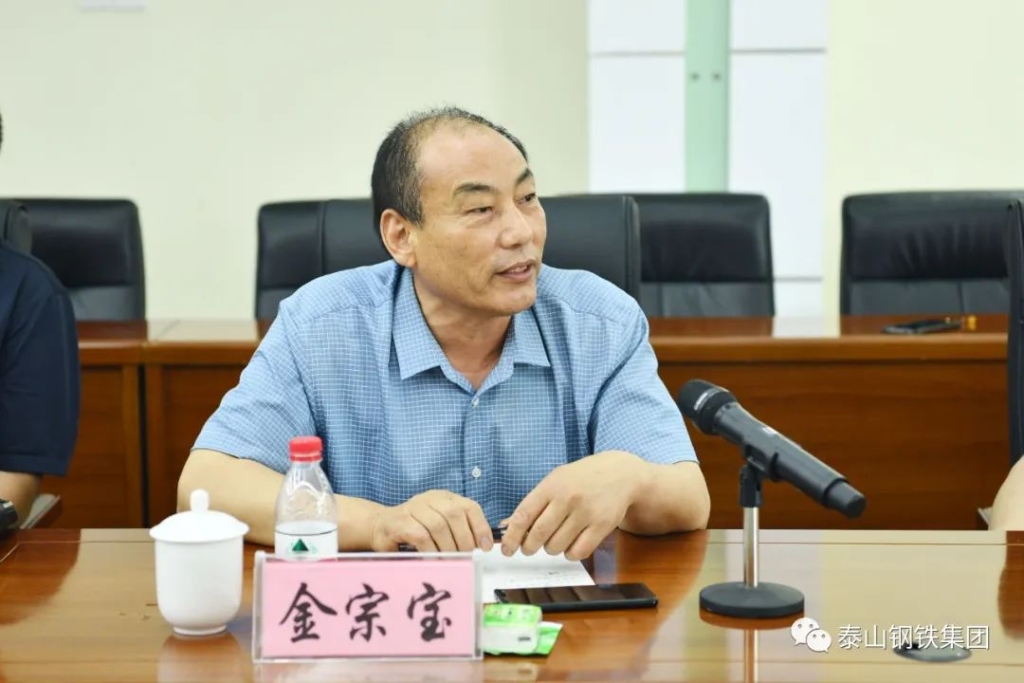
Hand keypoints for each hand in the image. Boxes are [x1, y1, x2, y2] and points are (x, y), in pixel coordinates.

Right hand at [371, 490, 492, 552]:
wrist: (379, 526)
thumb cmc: (413, 530)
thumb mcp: (439, 526)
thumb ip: (458, 531)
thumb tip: (483, 547)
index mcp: (443, 498)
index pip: (469, 506)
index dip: (480, 526)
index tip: (486, 547)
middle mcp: (429, 498)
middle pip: (454, 514)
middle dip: (464, 539)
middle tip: (466, 558)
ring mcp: (413, 508)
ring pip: (438, 525)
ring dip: (448, 548)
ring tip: (450, 561)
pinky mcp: (399, 522)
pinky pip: (420, 536)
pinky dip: (431, 551)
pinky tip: (433, 560)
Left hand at [500, 451, 646, 560]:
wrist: (620, 474)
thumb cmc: (582, 479)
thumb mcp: (556, 480)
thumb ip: (533, 503)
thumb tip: (506, 526)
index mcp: (552, 485)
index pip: (523, 515)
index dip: (511, 536)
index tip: (506, 549)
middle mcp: (568, 498)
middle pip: (538, 534)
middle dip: (529, 547)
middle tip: (529, 548)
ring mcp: (586, 512)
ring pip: (556, 546)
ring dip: (551, 549)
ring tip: (555, 540)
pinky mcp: (602, 526)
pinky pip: (578, 552)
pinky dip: (570, 554)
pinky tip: (571, 544)